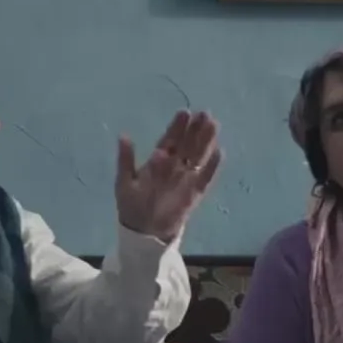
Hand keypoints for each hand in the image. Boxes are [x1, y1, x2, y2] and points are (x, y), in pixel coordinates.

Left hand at [114, 110, 222, 242]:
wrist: (143, 230)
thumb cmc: (132, 205)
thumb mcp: (124, 182)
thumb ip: (126, 160)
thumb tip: (123, 136)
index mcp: (158, 160)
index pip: (170, 139)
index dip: (177, 127)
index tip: (185, 112)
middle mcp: (175, 166)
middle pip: (187, 144)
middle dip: (195, 129)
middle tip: (204, 113)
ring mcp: (186, 178)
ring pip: (198, 156)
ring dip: (206, 141)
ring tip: (214, 125)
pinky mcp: (195, 192)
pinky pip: (205, 177)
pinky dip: (212, 166)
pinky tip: (219, 152)